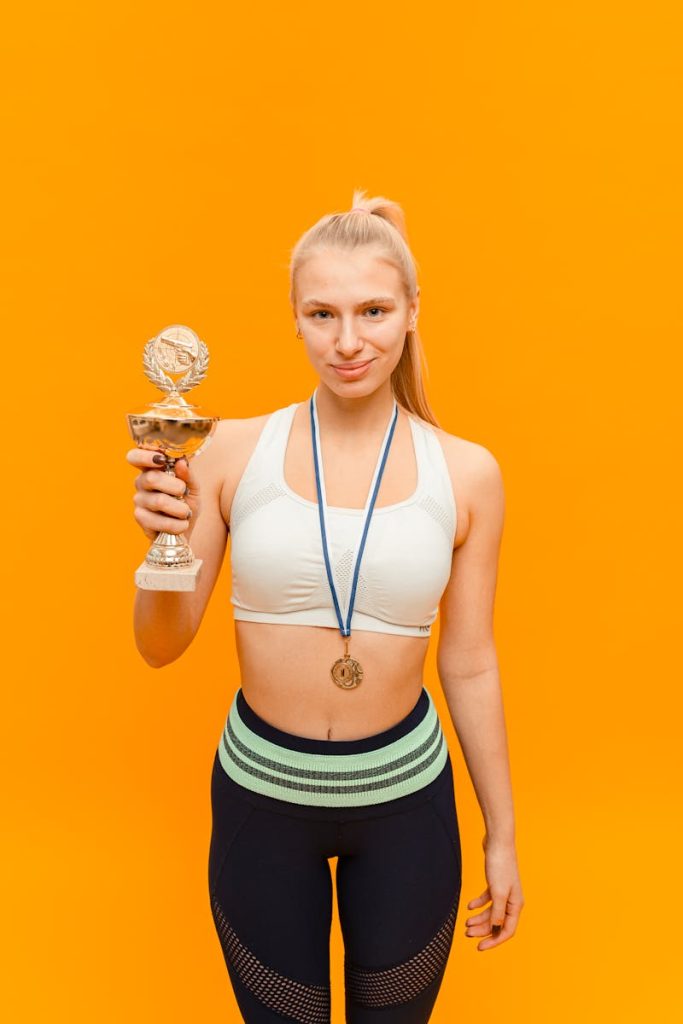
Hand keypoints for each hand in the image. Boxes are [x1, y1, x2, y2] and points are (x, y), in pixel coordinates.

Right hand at [126, 449, 200, 541]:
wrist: (185, 529)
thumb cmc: (186, 503)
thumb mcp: (193, 487)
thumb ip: (188, 475)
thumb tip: (181, 462)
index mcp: (152, 469)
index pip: (135, 457)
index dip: (144, 456)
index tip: (161, 460)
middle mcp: (141, 482)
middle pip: (151, 478)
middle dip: (175, 487)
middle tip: (184, 492)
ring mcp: (139, 500)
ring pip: (158, 501)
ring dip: (179, 509)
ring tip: (186, 513)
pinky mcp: (140, 518)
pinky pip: (158, 520)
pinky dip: (176, 524)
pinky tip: (180, 525)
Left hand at [464, 836, 523, 950]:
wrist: (497, 841)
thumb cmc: (500, 865)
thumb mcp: (498, 892)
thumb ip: (498, 912)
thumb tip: (497, 928)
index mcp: (516, 905)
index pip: (507, 930)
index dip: (494, 941)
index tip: (480, 947)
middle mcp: (511, 900)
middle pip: (497, 922)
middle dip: (483, 930)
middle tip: (467, 934)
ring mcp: (503, 891)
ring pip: (491, 912)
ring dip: (479, 918)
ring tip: (466, 923)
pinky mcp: (495, 883)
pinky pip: (487, 899)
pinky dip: (478, 904)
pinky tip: (469, 906)